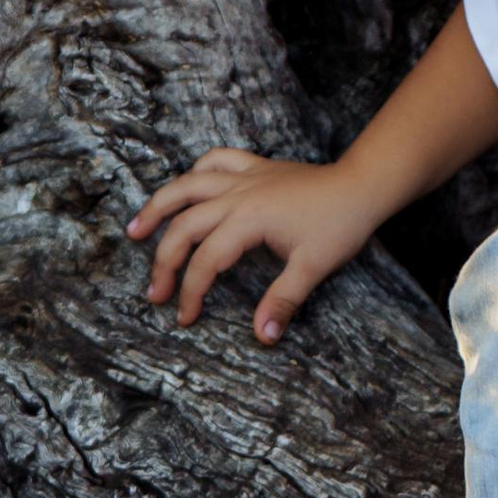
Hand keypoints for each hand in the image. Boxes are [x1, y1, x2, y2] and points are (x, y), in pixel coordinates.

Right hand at [128, 149, 378, 344]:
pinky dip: (195, 172)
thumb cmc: (340, 225)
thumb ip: (283, 301)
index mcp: (249, 219)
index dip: (191, 292)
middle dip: (164, 261)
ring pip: (187, 185)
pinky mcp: (255, 167)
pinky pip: (215, 160)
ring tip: (134, 229)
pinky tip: (185, 189)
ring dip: (158, 207)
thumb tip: (263, 336)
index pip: (206, 261)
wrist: (362, 185)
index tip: (186, 318)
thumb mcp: (313, 267)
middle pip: (185, 226)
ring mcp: (244, 177)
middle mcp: (238, 194)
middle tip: (154, 292)